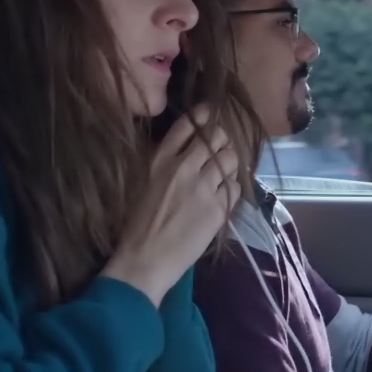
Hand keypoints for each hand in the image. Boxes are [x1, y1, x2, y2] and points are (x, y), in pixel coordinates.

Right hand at [104, 105, 241, 304]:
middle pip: (215, 137)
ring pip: (230, 159)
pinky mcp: (218, 208)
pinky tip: (224, 193)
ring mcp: (204, 187)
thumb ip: (161, 163)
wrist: (144, 260)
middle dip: (221, 139)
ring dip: (230, 161)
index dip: (203, 115)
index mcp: (159, 160)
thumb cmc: (134, 226)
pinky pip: (236, 186)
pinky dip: (233, 186)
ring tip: (224, 170)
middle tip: (220, 147)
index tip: (210, 112)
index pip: (187, 126)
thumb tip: (181, 150)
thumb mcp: (140, 184)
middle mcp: (184, 168)